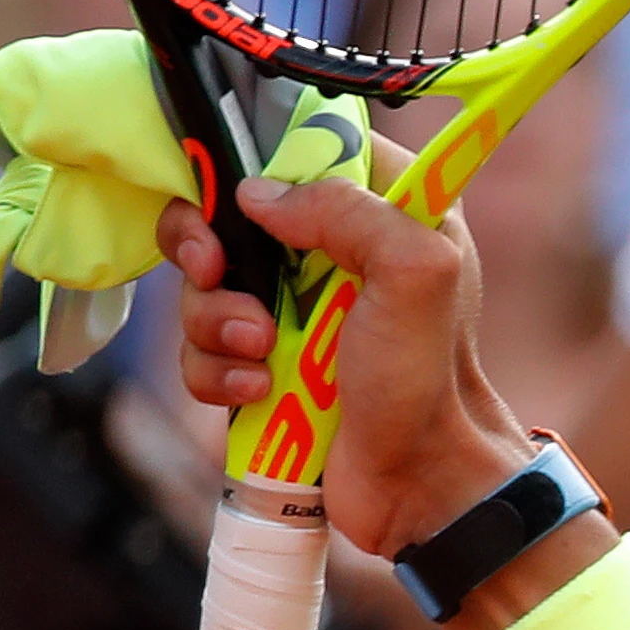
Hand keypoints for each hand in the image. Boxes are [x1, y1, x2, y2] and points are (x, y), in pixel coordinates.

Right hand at [159, 170, 537, 558]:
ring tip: (262, 354)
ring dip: (215, 320)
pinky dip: (216, 370)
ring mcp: (293, 309)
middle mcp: (336, 251)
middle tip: (216, 273)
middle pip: (226, 212)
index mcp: (387, 210)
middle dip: (207, 246)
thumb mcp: (415, 273)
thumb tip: (257, 194)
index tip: (241, 198)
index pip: (303, 143)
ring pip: (205, 285)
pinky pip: (202, 348)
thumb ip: (348, 209)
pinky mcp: (261, 362)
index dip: (258, 161)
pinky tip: (257, 391)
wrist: (419, 486)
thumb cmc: (428, 380)